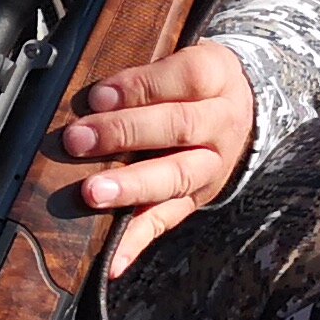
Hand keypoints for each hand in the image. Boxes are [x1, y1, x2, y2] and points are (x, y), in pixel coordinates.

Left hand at [56, 38, 254, 275]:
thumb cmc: (192, 82)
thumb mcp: (182, 59)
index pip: (186, 77)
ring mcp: (212, 166)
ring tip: (93, 194)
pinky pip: (167, 220)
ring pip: (176, 176)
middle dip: (124, 133)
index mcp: (217, 79)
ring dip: (131, 187)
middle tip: (78, 140)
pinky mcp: (197, 198)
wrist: (241, 107)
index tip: (98, 95)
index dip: (141, 86)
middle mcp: (220, 123)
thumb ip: (143, 73)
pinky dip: (136, 241)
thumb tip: (90, 96)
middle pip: (177, 127)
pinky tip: (111, 260)